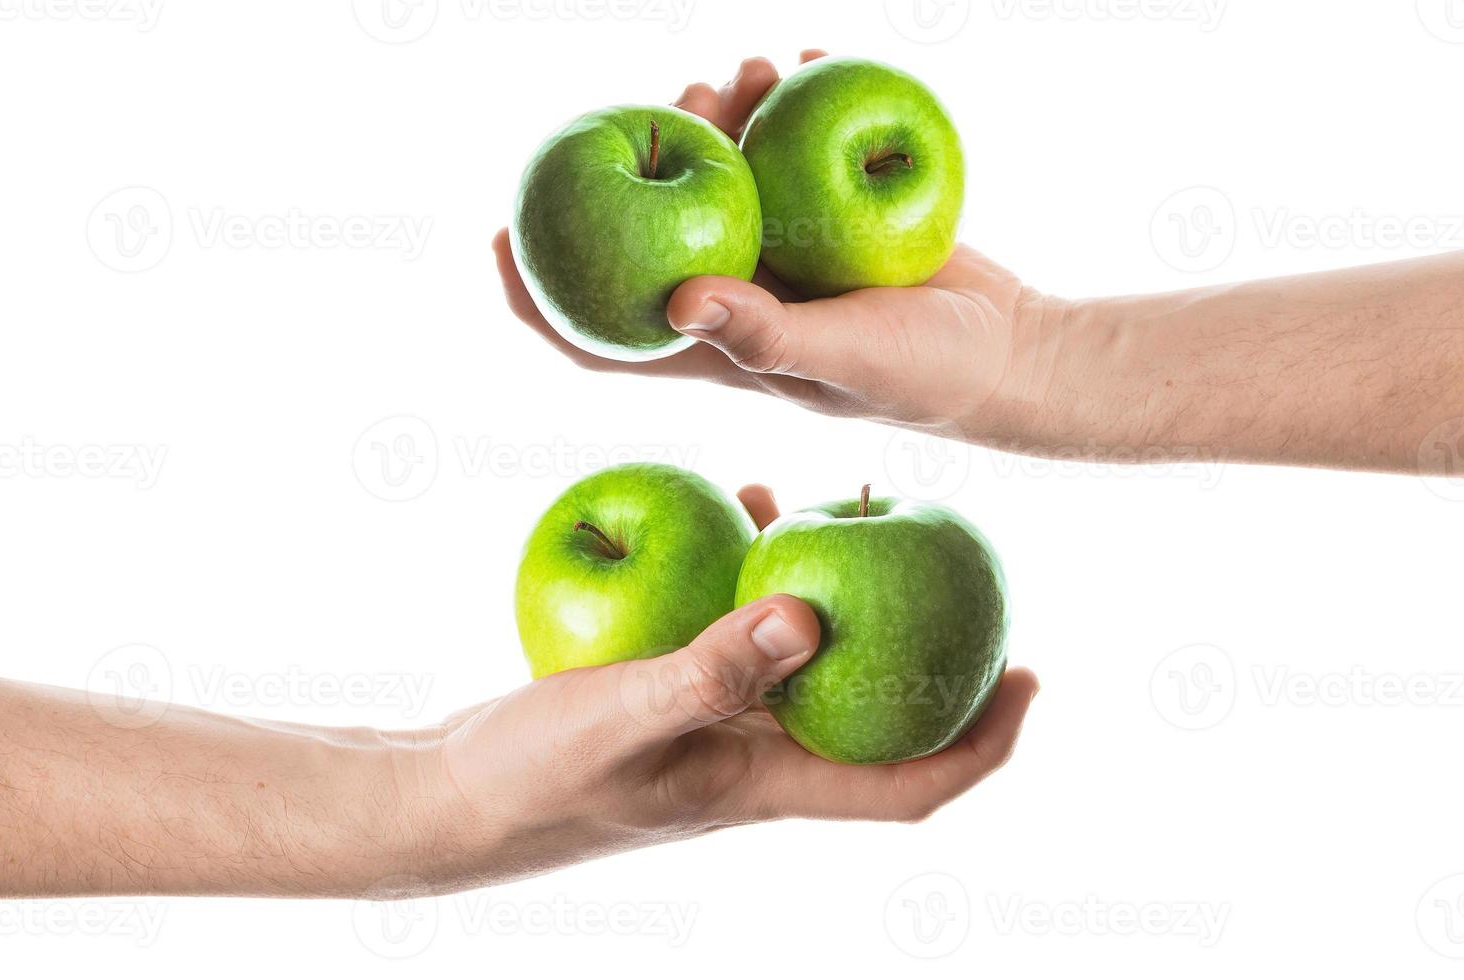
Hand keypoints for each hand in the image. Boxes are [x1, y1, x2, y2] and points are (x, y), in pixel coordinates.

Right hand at [412, 484, 1038, 893]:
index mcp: (767, 785)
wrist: (453, 800)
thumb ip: (710, 669)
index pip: (908, 785)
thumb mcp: (621, 716)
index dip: (981, 744)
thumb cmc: (534, 779)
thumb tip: (816, 615)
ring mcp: (715, 731)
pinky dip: (754, 579)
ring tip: (856, 518)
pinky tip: (744, 509)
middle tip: (959, 568)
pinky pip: (738, 632)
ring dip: (843, 602)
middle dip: (931, 655)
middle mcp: (757, 761)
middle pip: (877, 717)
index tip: (1030, 676)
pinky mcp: (672, 697)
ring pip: (809, 665)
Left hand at [493, 51, 1061, 447]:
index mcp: (716, 343)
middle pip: (656, 225)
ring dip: (727, 117)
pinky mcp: (829, 219)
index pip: (603, 334)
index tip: (497, 239)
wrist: (1009, 349)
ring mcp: (780, 254)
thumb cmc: (925, 376)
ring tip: (756, 66)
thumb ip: (764, 334)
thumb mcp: (842, 359)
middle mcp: (735, 293)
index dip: (541, 298)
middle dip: (651, 160)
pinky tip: (807, 61)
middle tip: (686, 101)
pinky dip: (796, 104)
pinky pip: (795, 151)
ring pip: (724, 176)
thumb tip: (672, 300)